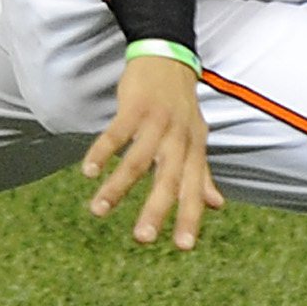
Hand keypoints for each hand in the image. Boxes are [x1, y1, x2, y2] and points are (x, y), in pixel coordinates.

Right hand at [82, 53, 224, 249]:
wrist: (169, 58)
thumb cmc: (181, 106)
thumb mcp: (196, 138)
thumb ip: (202, 173)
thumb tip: (217, 205)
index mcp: (194, 150)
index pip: (193, 189)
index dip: (190, 217)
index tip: (183, 247)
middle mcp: (178, 139)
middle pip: (167, 179)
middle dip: (155, 210)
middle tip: (142, 239)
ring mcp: (157, 122)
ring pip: (136, 160)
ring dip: (117, 187)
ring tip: (98, 211)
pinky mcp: (135, 107)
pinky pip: (116, 134)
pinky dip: (102, 152)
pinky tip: (89, 172)